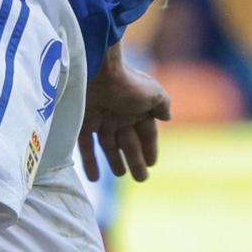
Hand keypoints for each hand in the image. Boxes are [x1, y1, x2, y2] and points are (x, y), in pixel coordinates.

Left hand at [79, 49, 169, 182]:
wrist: (97, 72)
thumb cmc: (128, 83)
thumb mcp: (153, 93)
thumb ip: (162, 105)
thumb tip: (168, 117)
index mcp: (137, 109)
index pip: (146, 133)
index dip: (150, 148)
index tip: (152, 163)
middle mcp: (119, 115)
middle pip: (128, 142)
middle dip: (135, 160)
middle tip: (141, 178)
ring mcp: (100, 119)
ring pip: (109, 146)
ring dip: (115, 161)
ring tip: (120, 175)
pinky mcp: (83, 123)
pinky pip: (86, 147)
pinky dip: (90, 162)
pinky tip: (94, 178)